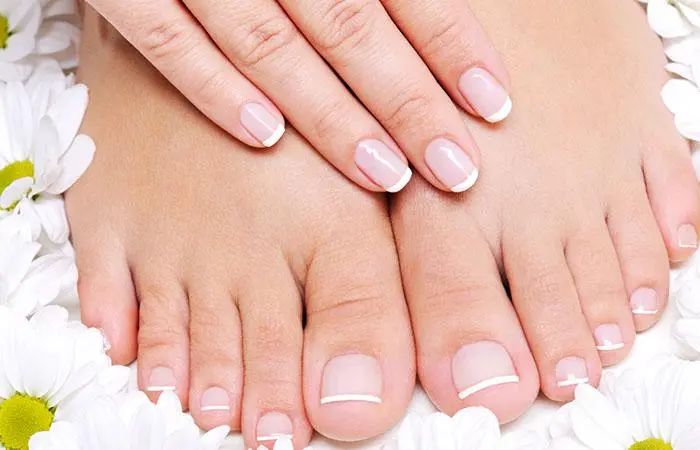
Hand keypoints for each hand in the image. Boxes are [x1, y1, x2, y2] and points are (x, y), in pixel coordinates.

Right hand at [86, 0, 511, 192]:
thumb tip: (433, 16)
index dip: (451, 43)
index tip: (492, 105)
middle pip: (351, 25)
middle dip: (409, 102)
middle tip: (457, 170)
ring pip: (270, 43)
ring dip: (331, 114)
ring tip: (388, 175)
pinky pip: (166, 37)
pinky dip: (213, 86)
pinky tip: (265, 138)